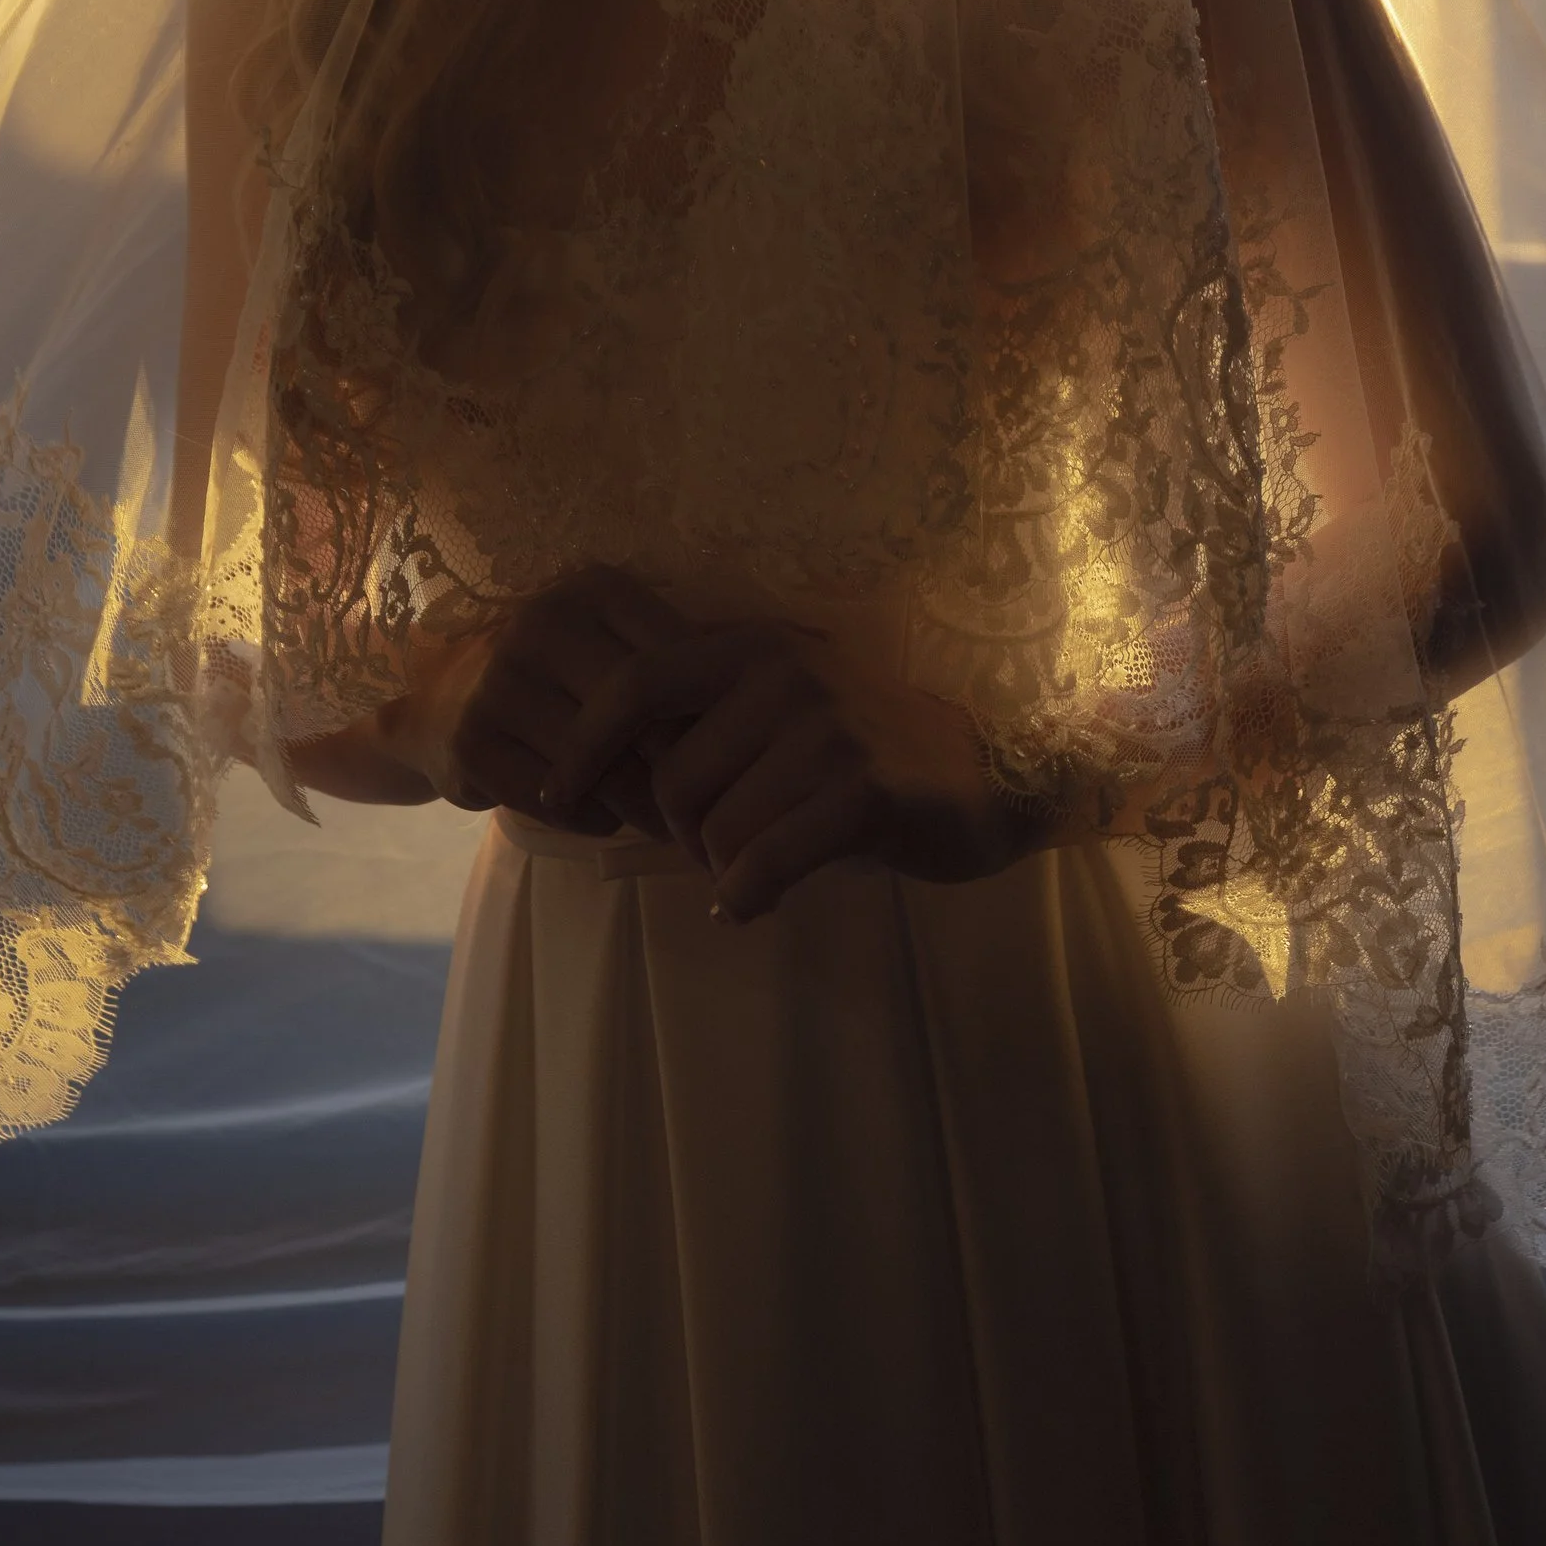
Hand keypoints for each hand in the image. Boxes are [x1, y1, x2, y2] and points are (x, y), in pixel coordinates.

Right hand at [328, 568, 691, 834]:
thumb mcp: (620, 645)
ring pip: (598, 764)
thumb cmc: (567, 675)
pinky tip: (602, 817)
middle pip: (637, 714)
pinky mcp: (471, 741)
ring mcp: (499, 680)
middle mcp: (542, 621)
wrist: (449, 701)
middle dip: (674, 771)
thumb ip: (679, 664)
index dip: (706, 716)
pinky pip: (554, 801)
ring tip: (662, 822)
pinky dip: (589, 819)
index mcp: (594, 588)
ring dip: (637, 806)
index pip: (674, 658)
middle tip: (702, 809)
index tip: (726, 758)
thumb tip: (764, 705)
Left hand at [545, 620, 1058, 917]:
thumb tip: (608, 770)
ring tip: (761, 864)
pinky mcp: (862, 790)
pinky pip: (762, 864)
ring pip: (715, 832)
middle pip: (672, 783)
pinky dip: (748, 897)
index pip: (637, 683)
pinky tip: (757, 902)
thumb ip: (710, 716)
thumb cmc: (865, 746)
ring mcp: (827, 728)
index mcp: (754, 643)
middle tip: (723, 849)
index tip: (557, 795)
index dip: (586, 743)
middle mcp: (786, 672)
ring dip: (725, 868)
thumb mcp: (784, 702)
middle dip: (682, 834)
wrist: (988, 772)